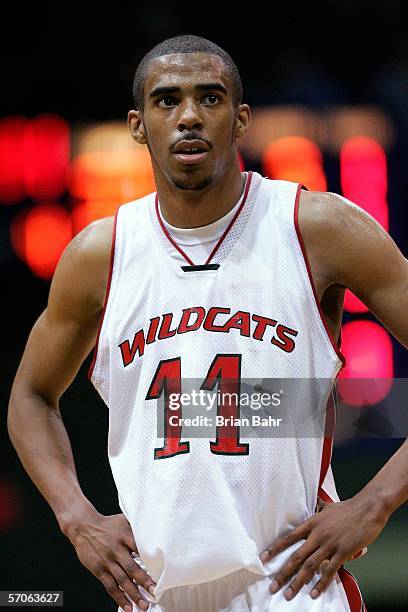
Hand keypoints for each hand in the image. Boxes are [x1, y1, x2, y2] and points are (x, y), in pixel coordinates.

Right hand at [66, 510, 155, 610]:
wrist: (84, 527)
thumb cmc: (107, 524)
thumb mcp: (124, 519)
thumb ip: (138, 524)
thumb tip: (156, 525)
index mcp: (125, 536)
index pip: (141, 549)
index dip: (151, 561)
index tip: (161, 571)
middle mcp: (117, 549)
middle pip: (132, 568)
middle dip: (144, 582)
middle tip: (154, 593)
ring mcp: (107, 561)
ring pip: (122, 580)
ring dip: (133, 594)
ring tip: (144, 605)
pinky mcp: (99, 570)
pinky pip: (110, 586)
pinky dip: (119, 598)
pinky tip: (127, 606)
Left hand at [259, 494, 388, 600]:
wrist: (367, 509)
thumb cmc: (348, 507)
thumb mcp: (327, 506)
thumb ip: (318, 509)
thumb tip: (313, 505)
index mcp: (312, 523)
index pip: (289, 537)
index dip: (275, 548)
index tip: (263, 558)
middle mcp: (318, 535)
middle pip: (296, 556)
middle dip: (283, 572)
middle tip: (272, 586)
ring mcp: (330, 544)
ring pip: (310, 566)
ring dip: (298, 582)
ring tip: (289, 593)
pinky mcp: (343, 552)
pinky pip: (330, 571)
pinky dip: (321, 583)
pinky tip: (314, 593)